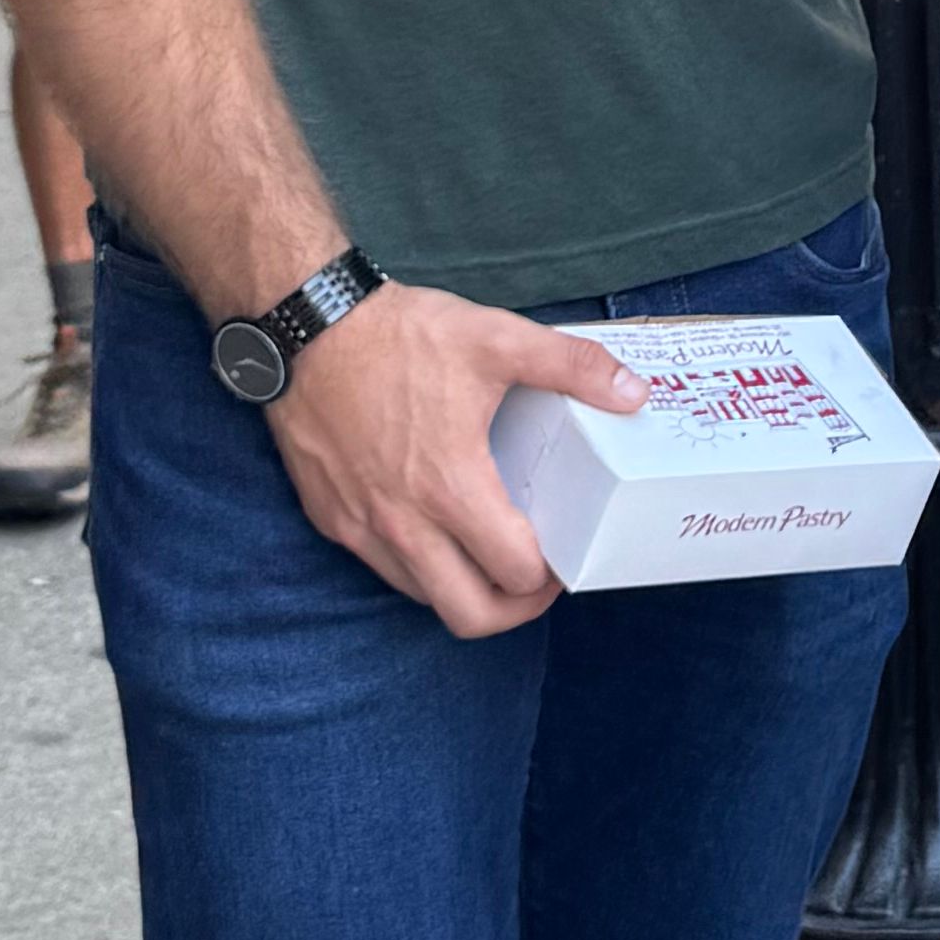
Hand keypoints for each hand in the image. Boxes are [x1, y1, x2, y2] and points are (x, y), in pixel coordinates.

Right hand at [267, 280, 643, 638]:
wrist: (305, 325)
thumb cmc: (399, 334)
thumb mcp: (497, 338)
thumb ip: (572, 367)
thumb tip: (633, 393)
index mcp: (451, 487)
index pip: (513, 574)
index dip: (547, 576)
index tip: (560, 555)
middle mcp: (402, 522)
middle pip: (467, 615)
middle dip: (511, 609)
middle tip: (530, 579)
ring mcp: (359, 526)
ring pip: (421, 597)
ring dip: (461, 590)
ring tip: (485, 554)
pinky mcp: (329, 517)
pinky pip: (380, 568)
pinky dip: (415, 567)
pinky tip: (434, 527)